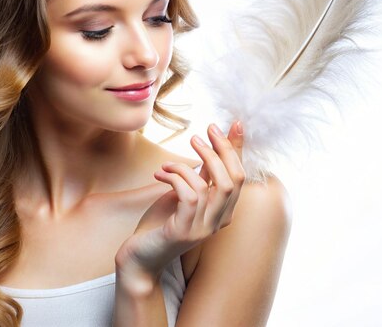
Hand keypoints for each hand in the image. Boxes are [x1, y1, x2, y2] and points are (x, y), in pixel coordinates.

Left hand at [114, 121, 245, 283]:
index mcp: (223, 211)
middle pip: (234, 179)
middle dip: (218, 151)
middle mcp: (218, 222)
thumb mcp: (186, 193)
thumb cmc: (162, 223)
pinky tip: (160, 174)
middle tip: (197, 136)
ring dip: (186, 166)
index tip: (222, 126)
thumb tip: (214, 145)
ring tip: (166, 164)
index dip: (234, 149)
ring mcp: (203, 228)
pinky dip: (175, 178)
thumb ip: (203, 175)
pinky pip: (189, 195)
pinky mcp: (184, 232)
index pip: (240, 176)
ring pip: (211, 186)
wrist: (140, 256)